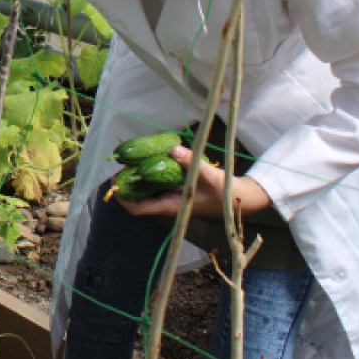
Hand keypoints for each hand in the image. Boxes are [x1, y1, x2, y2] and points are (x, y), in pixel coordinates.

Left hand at [117, 145, 271, 218]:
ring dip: (138, 176)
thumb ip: (192, 163)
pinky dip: (151, 171)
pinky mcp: (179, 189)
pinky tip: (151, 157)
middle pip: (139, 197)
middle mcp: (169, 203)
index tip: (114, 183)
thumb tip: (174, 149)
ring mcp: (173, 196)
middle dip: (127, 182)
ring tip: (130, 158)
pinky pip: (159, 182)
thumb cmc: (226, 193)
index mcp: (172, 206)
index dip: (123, 198)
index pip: (139, 208)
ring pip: (148, 189)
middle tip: (120, 163)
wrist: (243, 198)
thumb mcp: (209, 176)